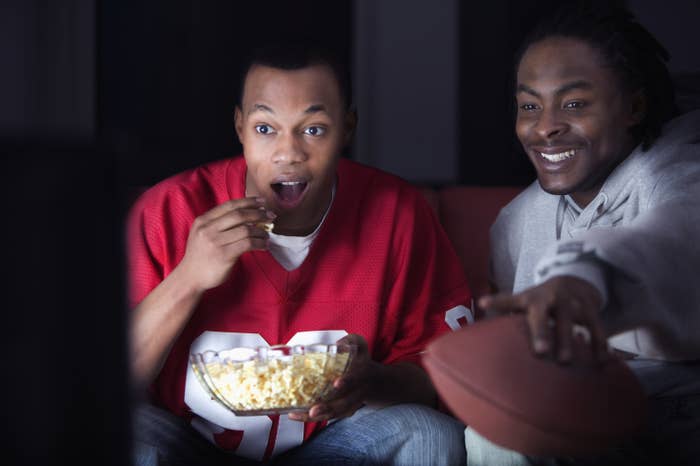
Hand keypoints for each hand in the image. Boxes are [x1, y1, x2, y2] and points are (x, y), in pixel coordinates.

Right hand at [177, 197, 274, 291]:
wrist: (190, 277)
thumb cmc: (201, 256)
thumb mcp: (202, 234)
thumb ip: (218, 223)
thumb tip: (247, 215)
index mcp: (203, 221)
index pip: (229, 205)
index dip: (248, 202)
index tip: (262, 202)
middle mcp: (208, 229)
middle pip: (239, 215)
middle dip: (258, 213)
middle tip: (270, 216)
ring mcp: (215, 242)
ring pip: (245, 230)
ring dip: (260, 231)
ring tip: (267, 235)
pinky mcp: (224, 255)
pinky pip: (247, 244)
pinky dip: (259, 243)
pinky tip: (264, 245)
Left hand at [288, 334, 374, 421]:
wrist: (379, 383)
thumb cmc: (363, 361)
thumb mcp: (361, 346)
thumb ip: (351, 341)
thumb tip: (337, 344)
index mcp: (362, 374)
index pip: (356, 378)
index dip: (347, 381)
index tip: (336, 383)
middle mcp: (358, 392)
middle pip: (344, 403)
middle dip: (328, 408)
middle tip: (312, 410)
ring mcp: (352, 404)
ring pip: (336, 413)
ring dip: (318, 416)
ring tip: (298, 415)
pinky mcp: (345, 410)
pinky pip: (330, 416)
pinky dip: (315, 418)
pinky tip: (299, 415)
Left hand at [478, 276, 607, 362]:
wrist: (573, 280)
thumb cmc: (540, 299)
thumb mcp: (522, 298)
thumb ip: (504, 305)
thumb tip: (480, 309)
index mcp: (530, 298)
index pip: (511, 300)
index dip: (497, 302)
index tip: (484, 303)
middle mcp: (551, 299)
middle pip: (545, 315)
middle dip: (543, 332)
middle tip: (541, 352)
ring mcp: (572, 303)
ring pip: (572, 321)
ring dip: (570, 340)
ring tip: (568, 362)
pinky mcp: (591, 310)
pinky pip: (596, 328)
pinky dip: (599, 344)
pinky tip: (601, 361)